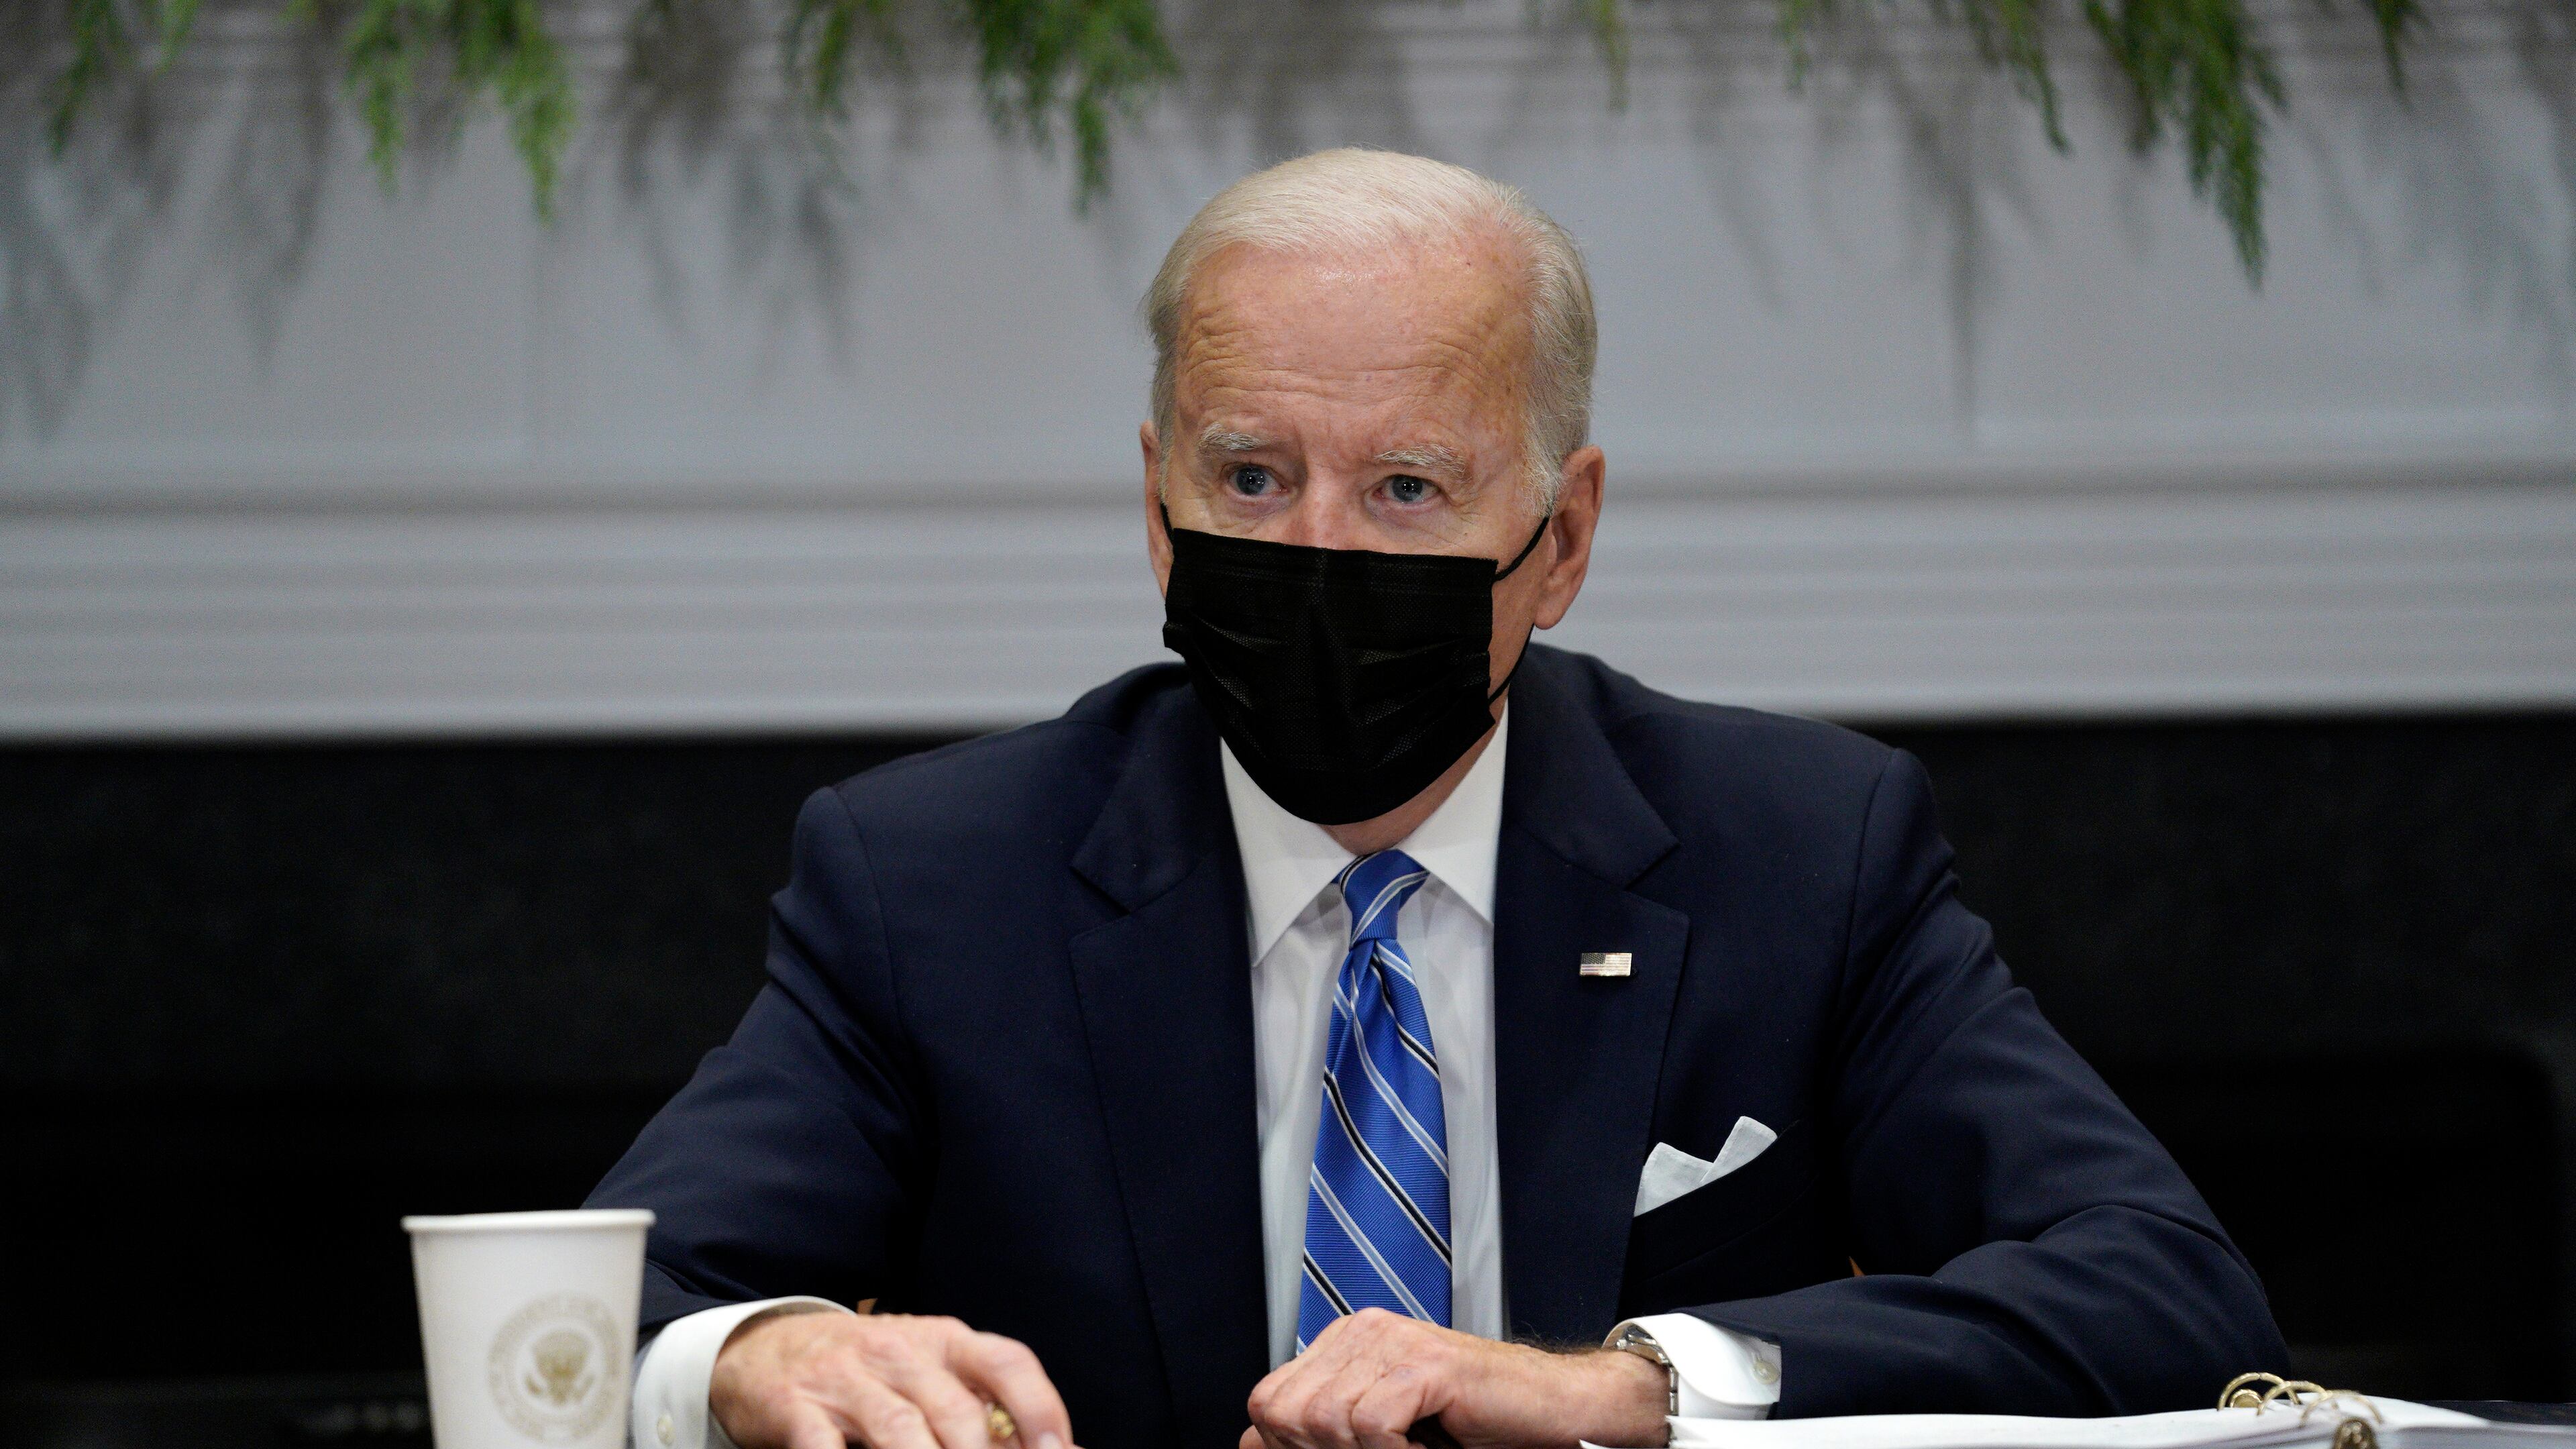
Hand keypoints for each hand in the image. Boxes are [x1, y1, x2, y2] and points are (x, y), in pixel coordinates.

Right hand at [711, 1308, 1075, 1448]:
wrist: (763, 1347)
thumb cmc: (867, 1370)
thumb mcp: (925, 1370)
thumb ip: (978, 1405)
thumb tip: (1051, 1448)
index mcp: (943, 1341)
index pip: (1006, 1363)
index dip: (1040, 1408)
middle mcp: (900, 1353)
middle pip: (959, 1412)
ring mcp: (847, 1380)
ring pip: (902, 1432)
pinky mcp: (797, 1408)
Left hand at [1239, 1308, 1669, 1448]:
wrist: (1552, 1414)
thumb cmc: (1473, 1428)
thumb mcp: (1381, 1434)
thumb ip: (1319, 1434)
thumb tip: (1252, 1443)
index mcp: (1344, 1345)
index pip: (1267, 1402)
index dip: (1289, 1448)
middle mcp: (1362, 1333)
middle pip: (1284, 1414)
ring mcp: (1393, 1342)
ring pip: (1322, 1421)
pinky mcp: (1426, 1363)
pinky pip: (1369, 1424)